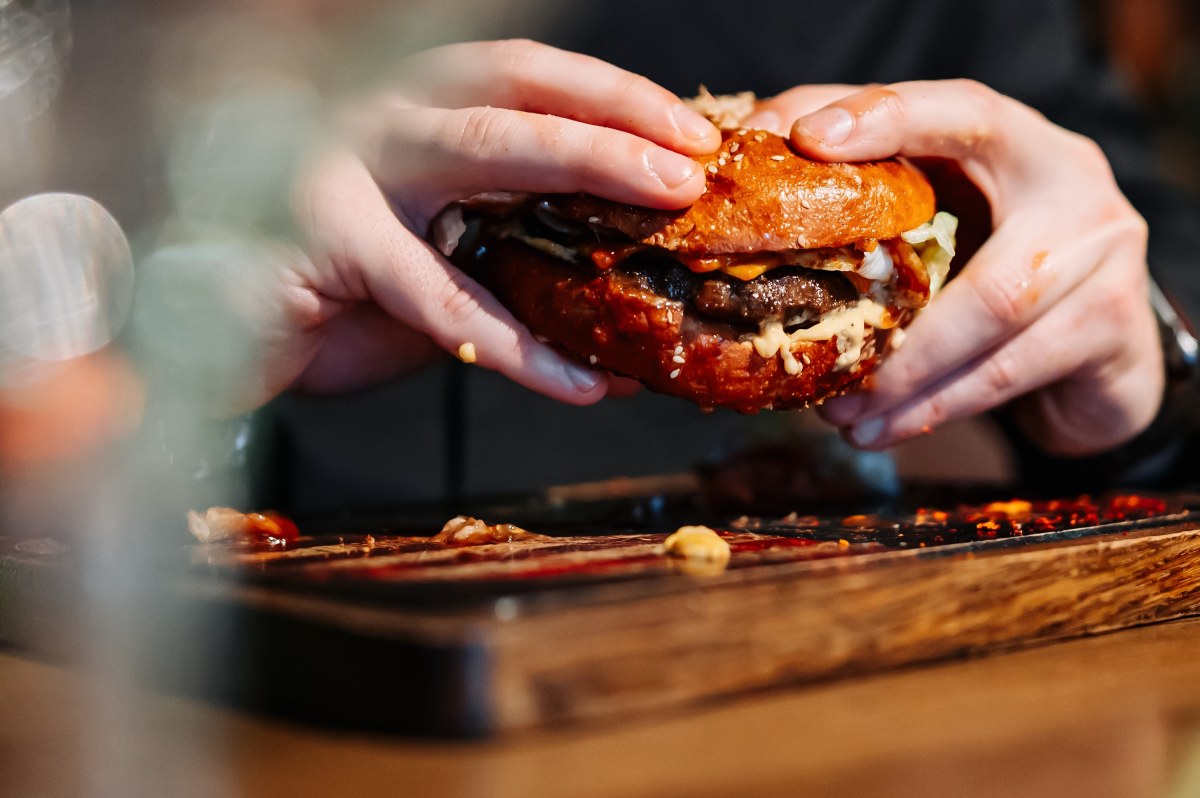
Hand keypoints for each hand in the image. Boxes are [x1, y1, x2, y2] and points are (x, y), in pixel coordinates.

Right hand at [257, 39, 718, 409]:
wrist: (227, 332)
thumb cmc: (339, 290)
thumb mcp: (439, 255)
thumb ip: (512, 250)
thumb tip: (629, 287)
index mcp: (414, 109)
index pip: (528, 77)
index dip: (615, 97)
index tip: (693, 135)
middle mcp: (381, 115)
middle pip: (515, 96)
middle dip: (615, 126)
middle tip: (692, 170)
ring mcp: (346, 164)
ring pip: (482, 153)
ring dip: (584, 176)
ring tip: (660, 220)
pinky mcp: (322, 239)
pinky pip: (440, 296)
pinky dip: (517, 343)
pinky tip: (579, 381)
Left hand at [748, 81, 1160, 456]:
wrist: (1097, 338)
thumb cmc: (991, 256)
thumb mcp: (936, 207)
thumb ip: (863, 176)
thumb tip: (760, 147)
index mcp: (1020, 141)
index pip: (958, 109)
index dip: (887, 117)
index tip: (809, 140)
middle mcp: (1074, 187)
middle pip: (983, 256)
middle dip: (895, 327)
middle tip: (822, 358)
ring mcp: (1105, 259)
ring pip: (995, 321)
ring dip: (907, 380)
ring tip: (841, 413)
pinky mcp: (1111, 328)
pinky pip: (1009, 373)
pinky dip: (935, 406)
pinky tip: (880, 429)